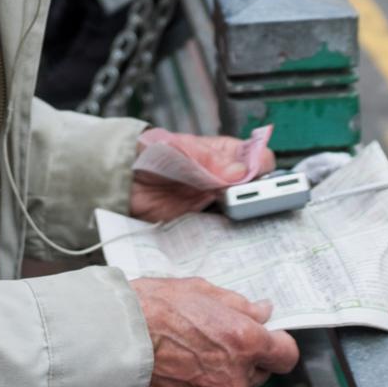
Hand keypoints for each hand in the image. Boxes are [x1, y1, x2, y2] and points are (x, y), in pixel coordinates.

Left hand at [130, 132, 275, 222]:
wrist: (124, 179)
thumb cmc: (152, 154)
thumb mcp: (179, 151)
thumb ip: (208, 161)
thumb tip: (239, 172)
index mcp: (225, 153)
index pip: (259, 159)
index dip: (263, 171)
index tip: (256, 182)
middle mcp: (225, 177)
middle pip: (256, 189)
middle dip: (260, 198)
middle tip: (248, 204)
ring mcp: (214, 200)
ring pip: (243, 211)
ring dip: (246, 217)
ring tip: (240, 219)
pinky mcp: (202, 220)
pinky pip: (222, 229)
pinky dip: (227, 233)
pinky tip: (227, 236)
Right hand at [132, 278, 299, 386]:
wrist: (108, 341)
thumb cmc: (150, 309)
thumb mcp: (199, 291)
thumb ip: (239, 305)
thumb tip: (263, 312)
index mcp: (244, 342)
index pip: (286, 355)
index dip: (276, 347)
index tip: (267, 344)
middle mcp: (234, 378)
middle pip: (255, 375)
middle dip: (240, 362)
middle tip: (207, 345)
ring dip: (213, 382)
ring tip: (179, 361)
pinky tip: (169, 380)